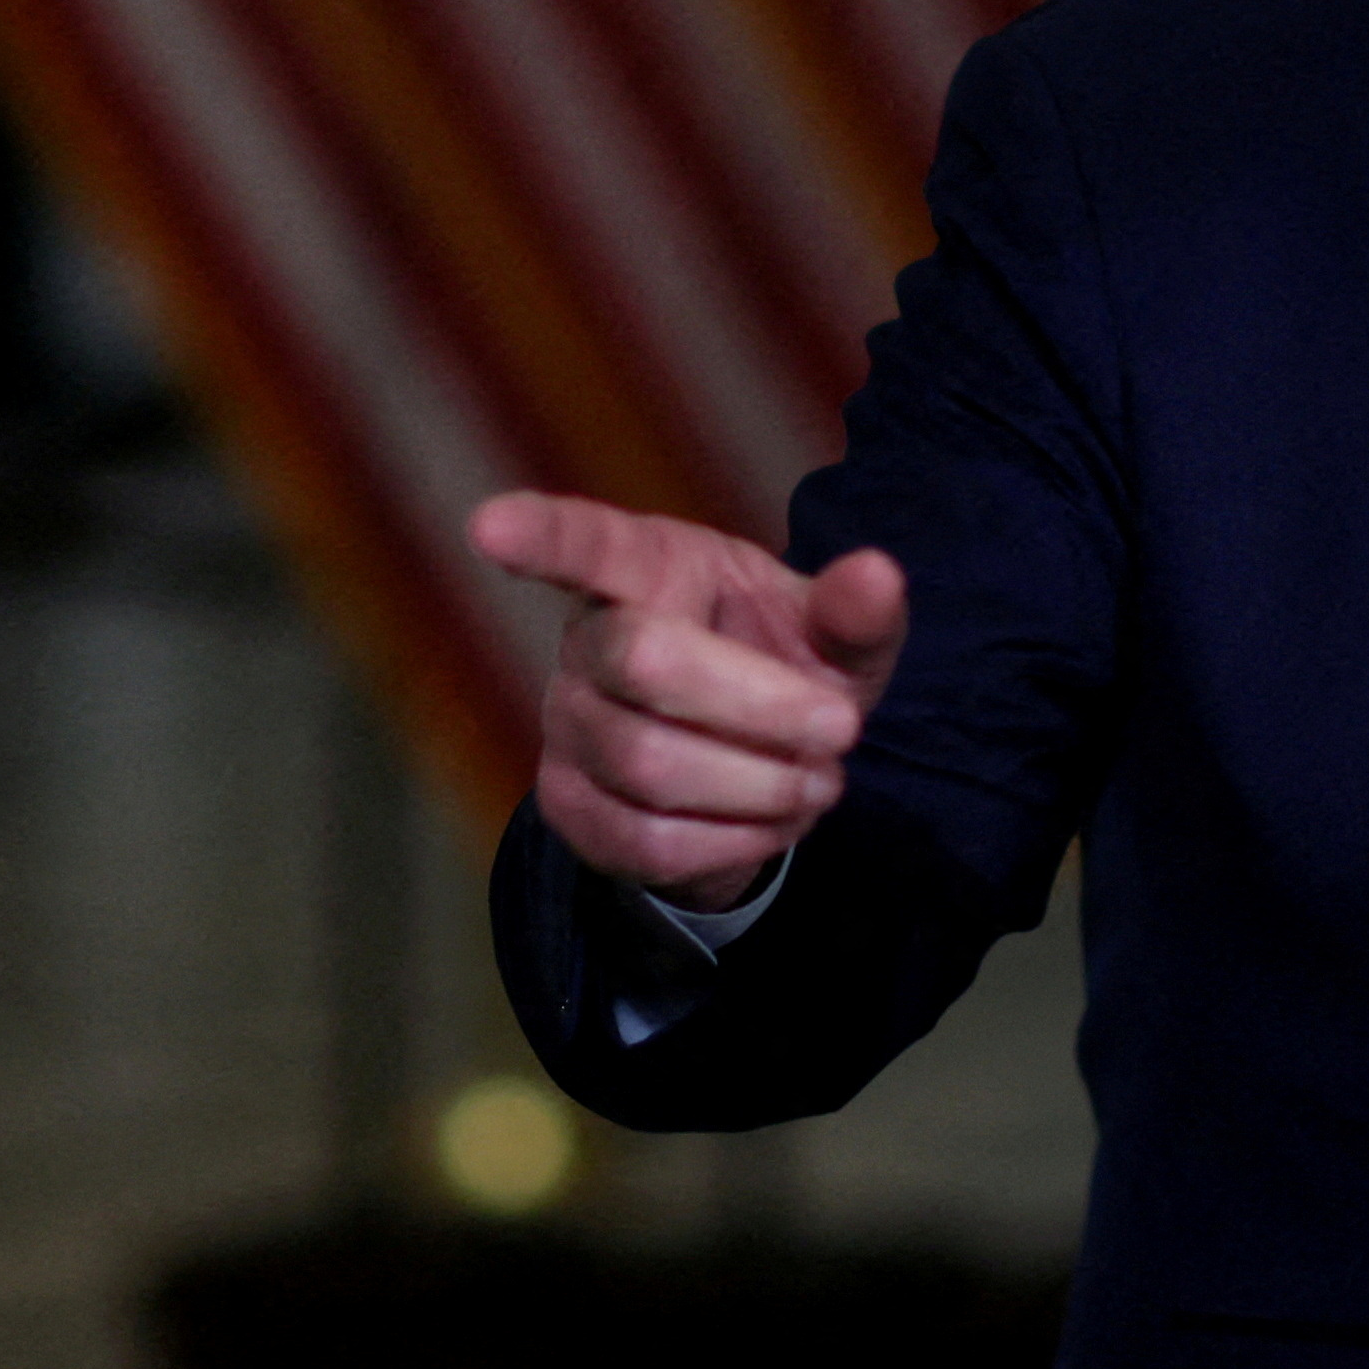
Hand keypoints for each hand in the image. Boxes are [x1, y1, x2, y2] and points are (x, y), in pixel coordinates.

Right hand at [466, 490, 907, 910]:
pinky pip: (642, 841)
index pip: (585, 542)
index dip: (539, 535)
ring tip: (820, 783)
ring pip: (648, 765)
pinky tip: (772, 825)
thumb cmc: (788, 667)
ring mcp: (567, 723)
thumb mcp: (838, 638)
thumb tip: (878, 574)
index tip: (490, 525)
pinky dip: (729, 843)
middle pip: (642, 662)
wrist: (759, 763)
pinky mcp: (568, 803)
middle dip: (760, 705)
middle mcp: (588, 638)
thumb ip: (856, 612)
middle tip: (844, 729)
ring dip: (759, 785)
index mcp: (649, 566)